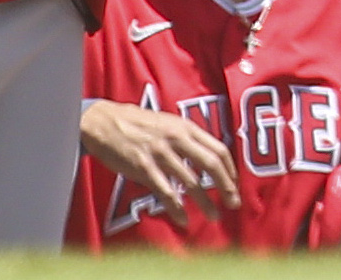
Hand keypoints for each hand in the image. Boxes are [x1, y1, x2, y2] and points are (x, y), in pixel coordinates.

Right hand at [80, 101, 239, 226]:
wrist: (105, 121)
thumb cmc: (139, 123)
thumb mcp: (170, 122)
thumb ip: (188, 138)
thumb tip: (208, 156)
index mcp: (187, 127)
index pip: (219, 148)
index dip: (230, 168)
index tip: (235, 183)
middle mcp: (178, 139)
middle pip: (211, 164)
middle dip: (226, 186)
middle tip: (234, 202)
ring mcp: (161, 154)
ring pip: (191, 181)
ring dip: (205, 202)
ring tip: (214, 216)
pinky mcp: (143, 167)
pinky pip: (165, 191)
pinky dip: (176, 208)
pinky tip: (183, 219)